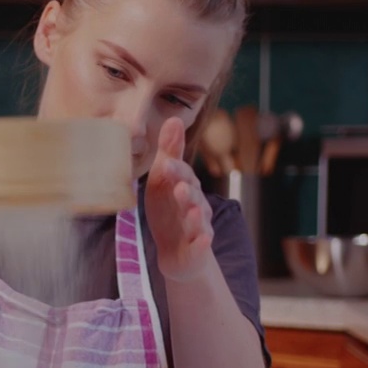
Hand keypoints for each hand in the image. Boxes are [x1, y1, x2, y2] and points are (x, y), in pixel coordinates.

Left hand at [145, 117, 213, 281]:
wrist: (177, 250)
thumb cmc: (170, 209)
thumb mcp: (164, 179)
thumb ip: (170, 152)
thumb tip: (174, 118)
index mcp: (186, 186)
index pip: (182, 175)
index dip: (175, 170)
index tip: (165, 164)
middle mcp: (195, 205)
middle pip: (193, 197)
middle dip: (188, 192)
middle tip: (180, 187)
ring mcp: (197, 227)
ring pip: (198, 220)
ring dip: (195, 215)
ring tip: (191, 211)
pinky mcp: (196, 248)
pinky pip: (200, 245)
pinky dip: (201, 242)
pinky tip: (202, 239)